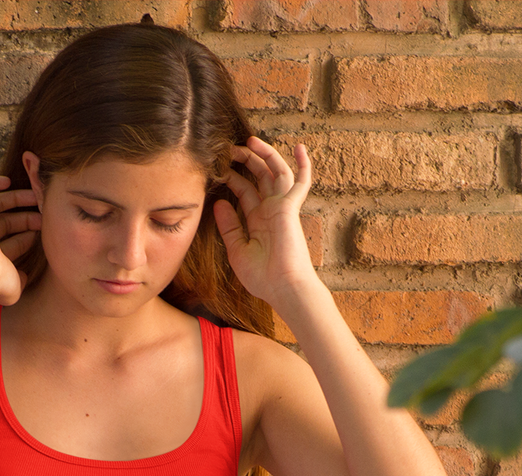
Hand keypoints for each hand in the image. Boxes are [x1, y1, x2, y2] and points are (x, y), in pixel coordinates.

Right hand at [0, 174, 40, 305]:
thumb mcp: (15, 287)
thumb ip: (21, 281)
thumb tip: (23, 276)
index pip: (13, 243)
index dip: (28, 237)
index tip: (44, 231)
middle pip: (7, 222)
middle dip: (27, 218)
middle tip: (44, 212)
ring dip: (15, 198)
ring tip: (35, 194)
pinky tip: (6, 181)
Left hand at [213, 137, 316, 306]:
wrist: (282, 288)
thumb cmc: (262, 277)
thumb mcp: (237, 250)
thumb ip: (228, 226)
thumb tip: (219, 202)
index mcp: (258, 220)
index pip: (245, 191)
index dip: (232, 178)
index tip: (217, 169)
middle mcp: (271, 210)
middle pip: (260, 177)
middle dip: (246, 160)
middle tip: (231, 148)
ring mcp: (282, 207)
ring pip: (276, 172)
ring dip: (265, 155)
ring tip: (250, 141)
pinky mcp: (291, 208)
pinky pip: (301, 182)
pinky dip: (303, 165)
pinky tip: (299, 147)